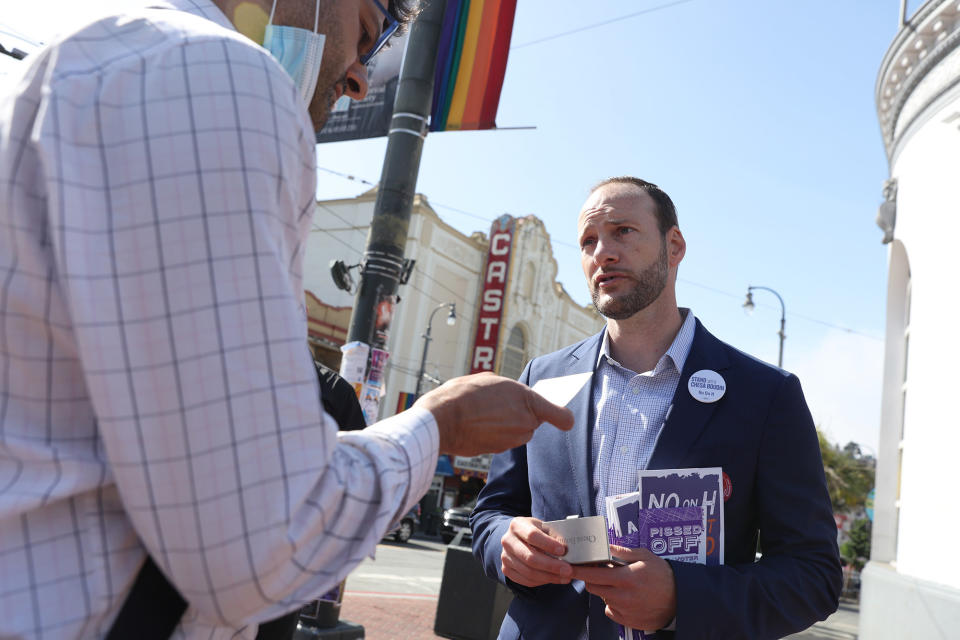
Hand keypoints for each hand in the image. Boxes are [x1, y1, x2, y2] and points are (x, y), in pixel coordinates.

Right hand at [413, 372, 573, 455]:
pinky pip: (503, 440)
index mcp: (527, 399)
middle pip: (533, 421)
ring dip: (508, 425)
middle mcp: (525, 422)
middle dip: (521, 414)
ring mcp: (512, 439)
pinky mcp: (499, 450)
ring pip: (518, 432)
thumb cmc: (463, 395)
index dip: (563, 417)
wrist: (441, 419)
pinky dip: (495, 434)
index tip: (565, 418)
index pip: (561, 416)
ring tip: (485, 413)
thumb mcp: (489, 379)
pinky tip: (478, 424)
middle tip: (500, 405)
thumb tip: (508, 395)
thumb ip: (508, 389)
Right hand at [500, 517, 572, 586]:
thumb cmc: (537, 532)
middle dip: (551, 566)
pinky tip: (554, 579)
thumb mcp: (544, 528)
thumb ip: (555, 536)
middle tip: (568, 570)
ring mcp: (505, 557)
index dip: (548, 544)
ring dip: (550, 577)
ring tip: (565, 577)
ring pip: (529, 572)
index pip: (532, 535)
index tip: (563, 551)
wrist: (519, 539)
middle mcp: (507, 541)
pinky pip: (526, 580)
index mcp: (517, 525)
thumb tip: (569, 549)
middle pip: (530, 557)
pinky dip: (542, 581)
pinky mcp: (507, 570)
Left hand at [570, 545, 675, 630]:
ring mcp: (624, 610)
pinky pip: (610, 610)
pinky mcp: (627, 621)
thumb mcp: (645, 557)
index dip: (579, 570)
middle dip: (591, 578)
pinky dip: (612, 603)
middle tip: (599, 570)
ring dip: (604, 589)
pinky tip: (625, 596)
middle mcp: (623, 596)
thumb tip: (605, 546)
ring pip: (602, 597)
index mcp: (626, 578)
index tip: (569, 566)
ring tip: (619, 583)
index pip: (593, 574)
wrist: (679, 600)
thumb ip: (622, 552)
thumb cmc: (662, 575)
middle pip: (592, 587)